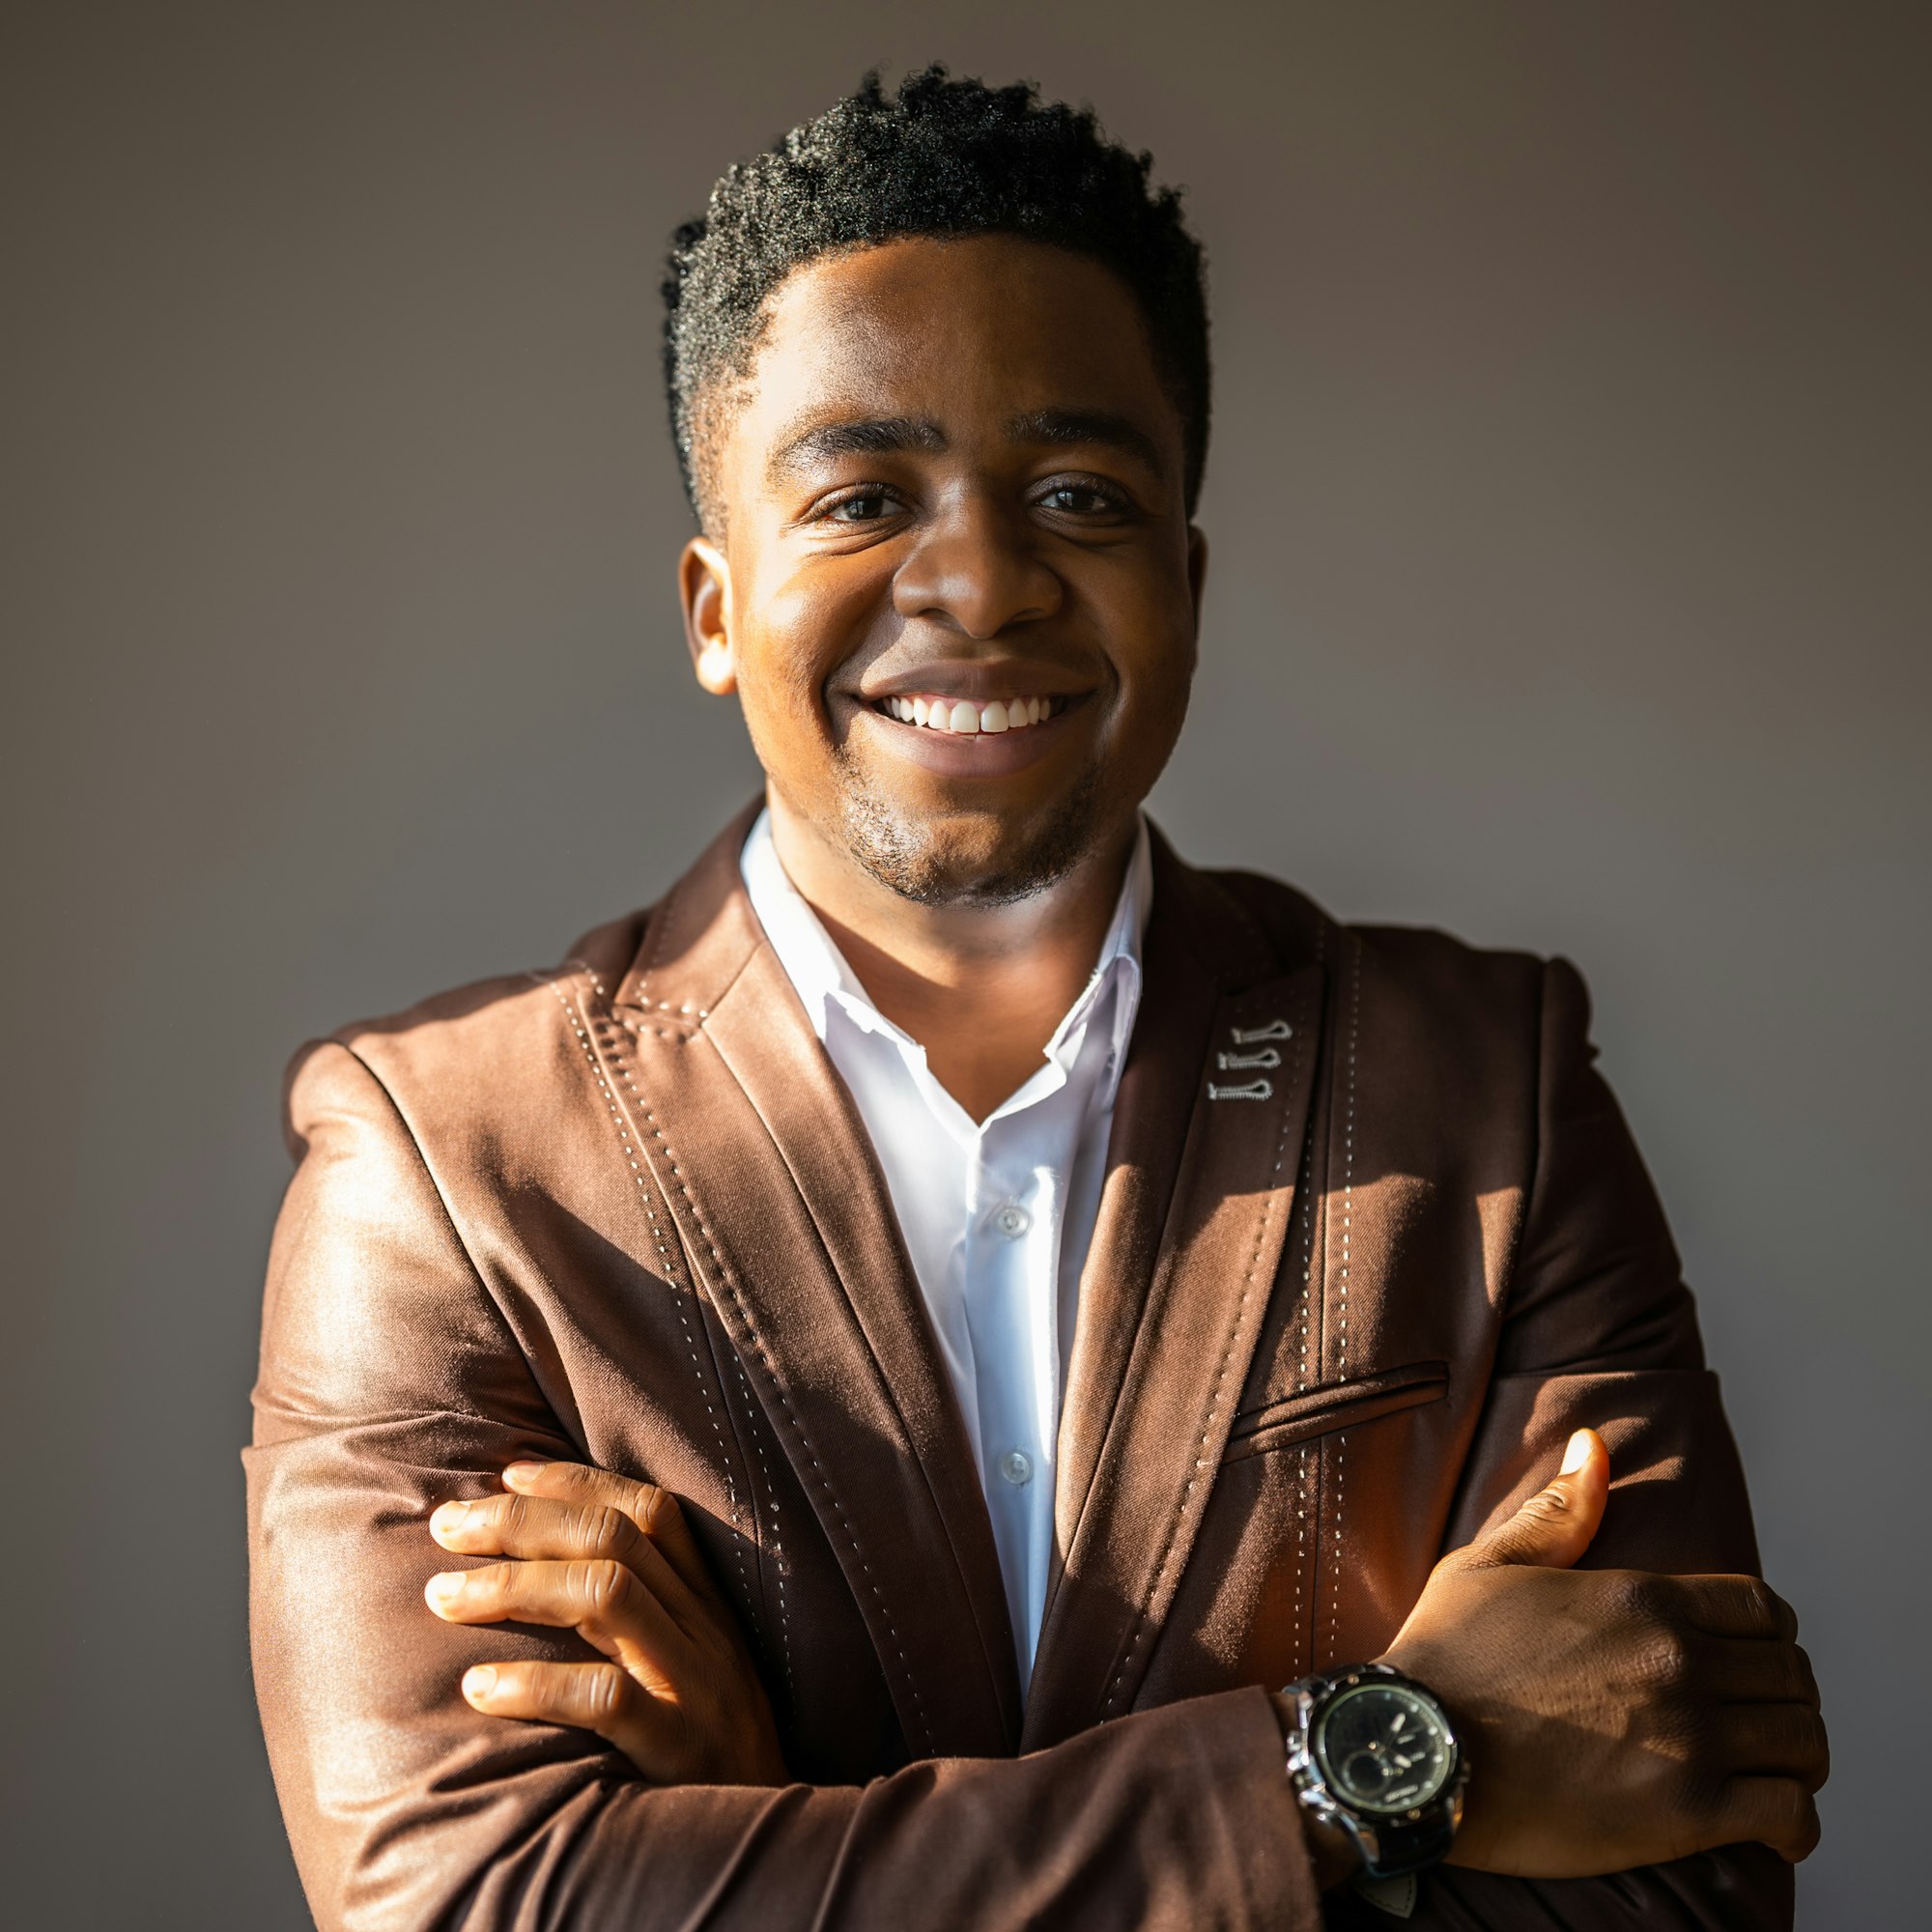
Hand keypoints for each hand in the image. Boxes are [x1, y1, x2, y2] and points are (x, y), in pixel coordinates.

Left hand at [425, 1460, 787, 1785]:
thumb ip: (644, 1618)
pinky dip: (535, 1684)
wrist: (767, 1840)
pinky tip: (479, 1688)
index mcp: (708, 1604)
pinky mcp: (678, 1748)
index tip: (508, 1472)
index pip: (650, 1510)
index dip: (577, 1481)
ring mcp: (695, 1686)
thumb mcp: (694, 1668)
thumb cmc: (708, 1753)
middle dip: (523, 1520)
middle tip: (446, 1525)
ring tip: (442, 1596)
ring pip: (607, 1595)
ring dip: (514, 1585)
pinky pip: (605, 1699)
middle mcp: (705, 1631)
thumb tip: (543, 1566)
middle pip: (615, 1538)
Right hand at [1378, 1429, 1825, 1876]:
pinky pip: (1790, 1816)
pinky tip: (1769, 1827)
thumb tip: (1593, 1443)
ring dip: (1795, 1756)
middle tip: (1756, 1719)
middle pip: (1792, 1674)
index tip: (1748, 1658)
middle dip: (1784, 1695)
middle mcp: (1680, 1660)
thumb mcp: (1487, 1566)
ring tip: (1769, 1770)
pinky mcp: (1688, 1813)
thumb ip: (1557, 1511)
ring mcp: (1690, 1737)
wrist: (1408, 1748)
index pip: (1763, 1608)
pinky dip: (1793, 1824)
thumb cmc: (1442, 1658)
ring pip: (1805, 1742)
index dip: (1767, 1634)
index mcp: (1643, 1598)